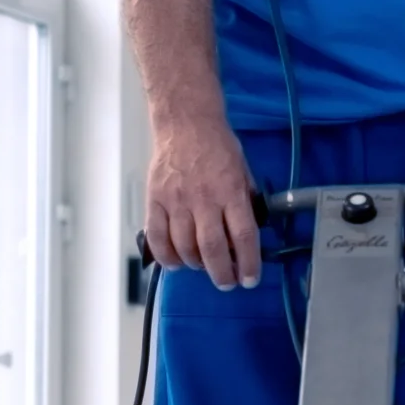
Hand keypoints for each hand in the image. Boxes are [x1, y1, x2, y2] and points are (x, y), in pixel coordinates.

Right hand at [145, 113, 261, 288]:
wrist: (185, 122)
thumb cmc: (217, 146)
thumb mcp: (243, 171)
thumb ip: (245, 201)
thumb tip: (248, 233)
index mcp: (230, 190)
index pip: (243, 236)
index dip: (247, 263)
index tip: (249, 279)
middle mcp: (203, 198)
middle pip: (212, 248)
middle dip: (221, 273)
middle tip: (226, 282)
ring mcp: (176, 200)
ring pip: (184, 247)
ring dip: (195, 264)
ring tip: (203, 266)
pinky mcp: (155, 199)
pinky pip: (157, 236)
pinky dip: (166, 255)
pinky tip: (175, 262)